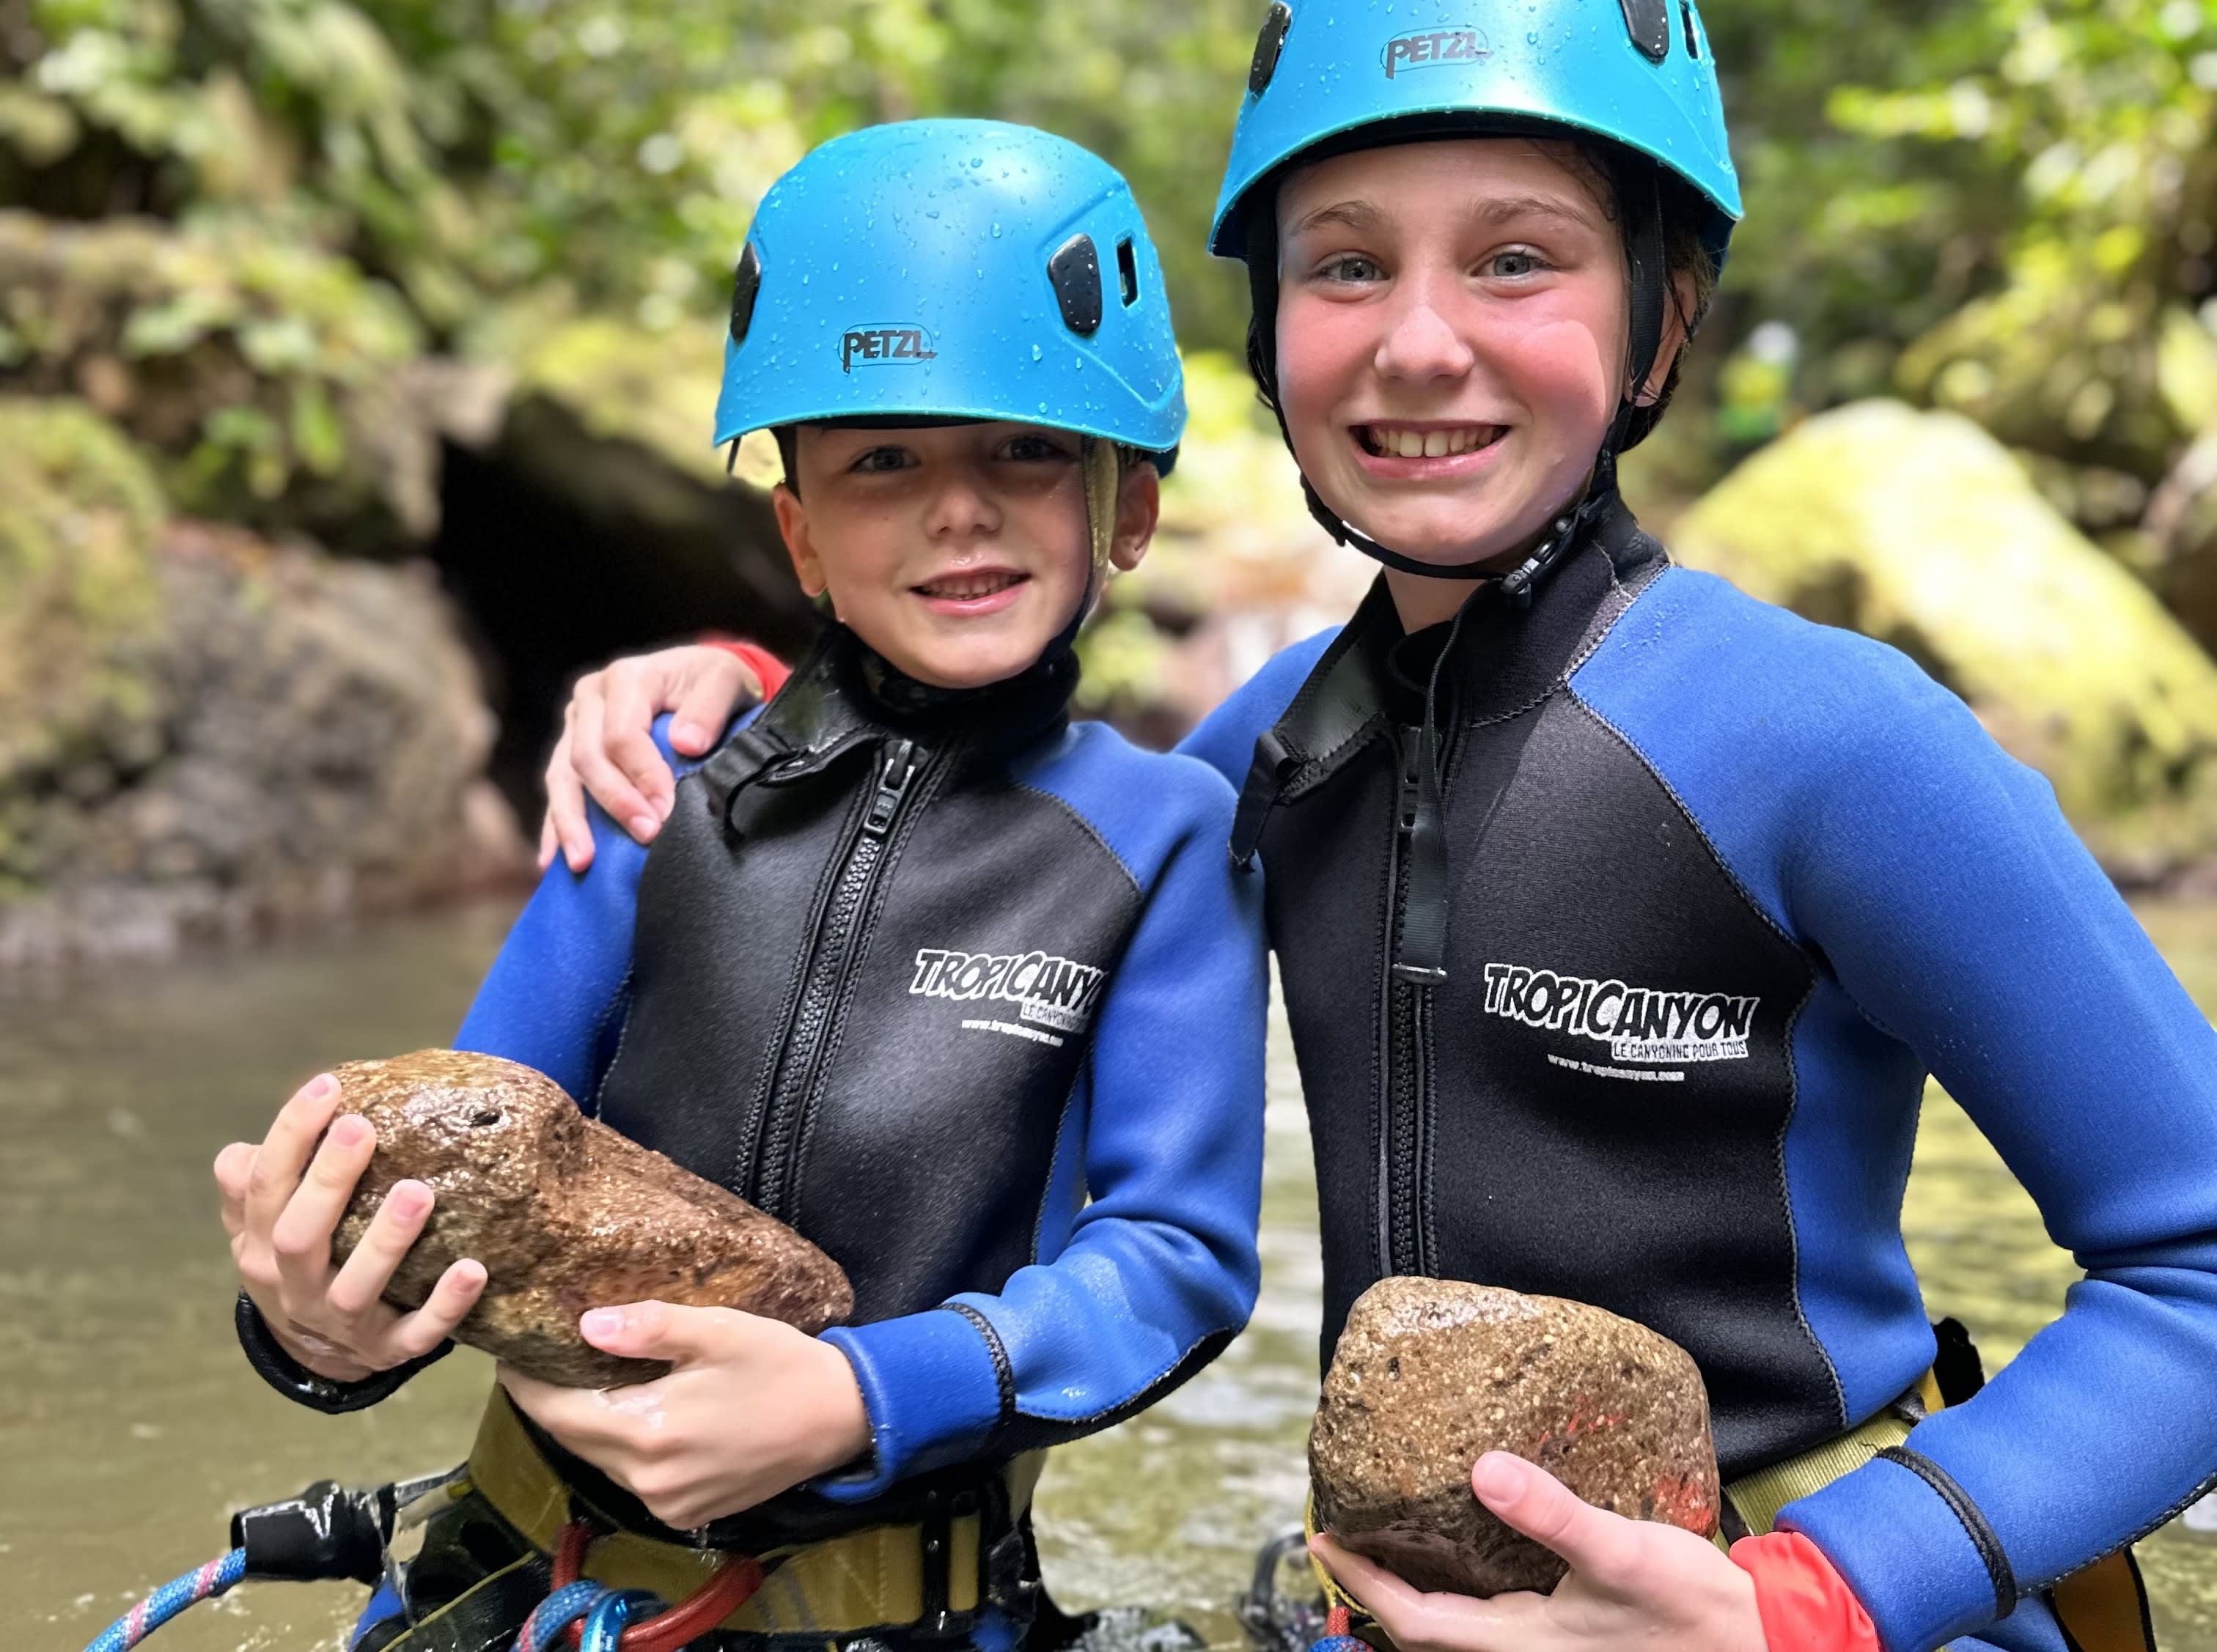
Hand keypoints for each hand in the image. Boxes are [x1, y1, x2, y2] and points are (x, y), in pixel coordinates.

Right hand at [215, 1072, 486, 1381]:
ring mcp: (341, 1323)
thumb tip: (245, 1147)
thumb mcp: (261, 1225)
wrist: (315, 1352)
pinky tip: (474, 1269)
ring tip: (419, 1192)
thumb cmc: (296, 1258)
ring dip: (386, 1241)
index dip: (291, 1135)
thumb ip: (251, 1184)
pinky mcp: (387, 1350)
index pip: (263, 1185)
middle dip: (329, 1182)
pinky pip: (416, 1335)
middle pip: (300, 1236)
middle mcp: (293, 1285)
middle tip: (361, 1128)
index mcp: (261, 1243)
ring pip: (355, 1288)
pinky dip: (445, 1306)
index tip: (328, 1086)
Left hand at [499, 1301, 871, 1528]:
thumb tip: (586, 1325)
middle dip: (554, 1399)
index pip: (559, 1413)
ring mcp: (667, 1503)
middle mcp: (648, 1481)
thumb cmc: (780, 1363)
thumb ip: (650, 1328)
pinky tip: (636, 1411)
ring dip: (590, 1421)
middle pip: (576, 1438)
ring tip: (586, 1376)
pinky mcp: (685, 1512)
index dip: (527, 1384)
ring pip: (603, 1458)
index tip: (511, 1352)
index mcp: (649, 1434)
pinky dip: (623, 1444)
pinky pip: (634, 1476)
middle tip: (545, 1355)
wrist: (841, 1417)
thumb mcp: (718, 1330)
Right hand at [540, 646, 760, 872]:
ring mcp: (575, 723)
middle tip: (647, 836)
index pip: (622, 734)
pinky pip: (556, 789)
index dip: (643, 775)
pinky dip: (554, 824)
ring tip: (583, 862)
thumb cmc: (713, 680)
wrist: (699, 678)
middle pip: (587, 757)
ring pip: (561, 776)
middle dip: (616, 802)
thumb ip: (710, 706)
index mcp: (625, 678)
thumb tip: (687, 744)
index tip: (667, 810)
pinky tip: (551, 860)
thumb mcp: (725, 679)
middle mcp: (590, 697)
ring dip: (572, 822)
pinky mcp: (570, 747)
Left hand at [1311, 1453, 1763, 1651]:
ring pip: (1459, 1628)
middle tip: (1347, 1533)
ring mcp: (1546, 1650)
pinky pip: (1492, 1619)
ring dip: (1419, 1588)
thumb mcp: (1622, 1551)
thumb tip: (1485, 1470)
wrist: (1762, 1643)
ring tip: (1392, 1536)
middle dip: (1379, 1585)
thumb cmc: (1695, 1609)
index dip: (1363, 1582)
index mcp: (1521, 1643)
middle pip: (1426, 1629)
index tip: (1323, 1539)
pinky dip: (1463, 1588)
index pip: (1414, 1619)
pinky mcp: (1568, 1636)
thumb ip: (1552, 1514)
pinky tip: (1470, 1549)